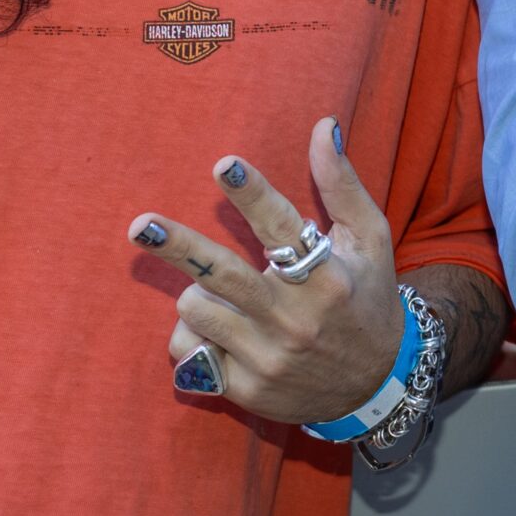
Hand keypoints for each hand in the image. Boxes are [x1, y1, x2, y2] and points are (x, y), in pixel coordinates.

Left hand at [127, 117, 403, 425]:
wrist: (375, 386)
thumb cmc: (367, 298)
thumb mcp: (369, 240)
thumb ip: (341, 184)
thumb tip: (322, 125)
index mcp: (327, 278)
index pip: (282, 227)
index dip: (251, 192)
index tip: (223, 164)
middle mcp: (296, 320)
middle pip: (224, 275)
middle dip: (179, 247)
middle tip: (140, 226)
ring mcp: (268, 358)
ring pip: (198, 311)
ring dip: (196, 293)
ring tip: (214, 292)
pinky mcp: (246, 389)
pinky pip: (191, 351)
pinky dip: (194, 335)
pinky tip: (218, 333)